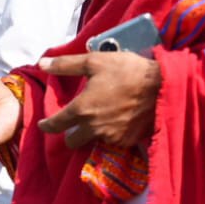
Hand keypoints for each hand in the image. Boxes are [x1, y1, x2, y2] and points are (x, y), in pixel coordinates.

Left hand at [36, 51, 160, 149]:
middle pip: (72, 141)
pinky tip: (117, 120)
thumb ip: (65, 65)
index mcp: (82, 110)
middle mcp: (94, 128)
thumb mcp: (94, 62)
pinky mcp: (128, 141)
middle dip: (70, 133)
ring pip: (93, 141)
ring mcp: (112, 137)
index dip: (46, 125)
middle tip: (74, 122)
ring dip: (92, 133)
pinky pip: (113, 141)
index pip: (56, 125)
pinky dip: (111, 133)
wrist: (163, 86)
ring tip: (100, 117)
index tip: (43, 124)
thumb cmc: (127, 71)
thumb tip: (41, 65)